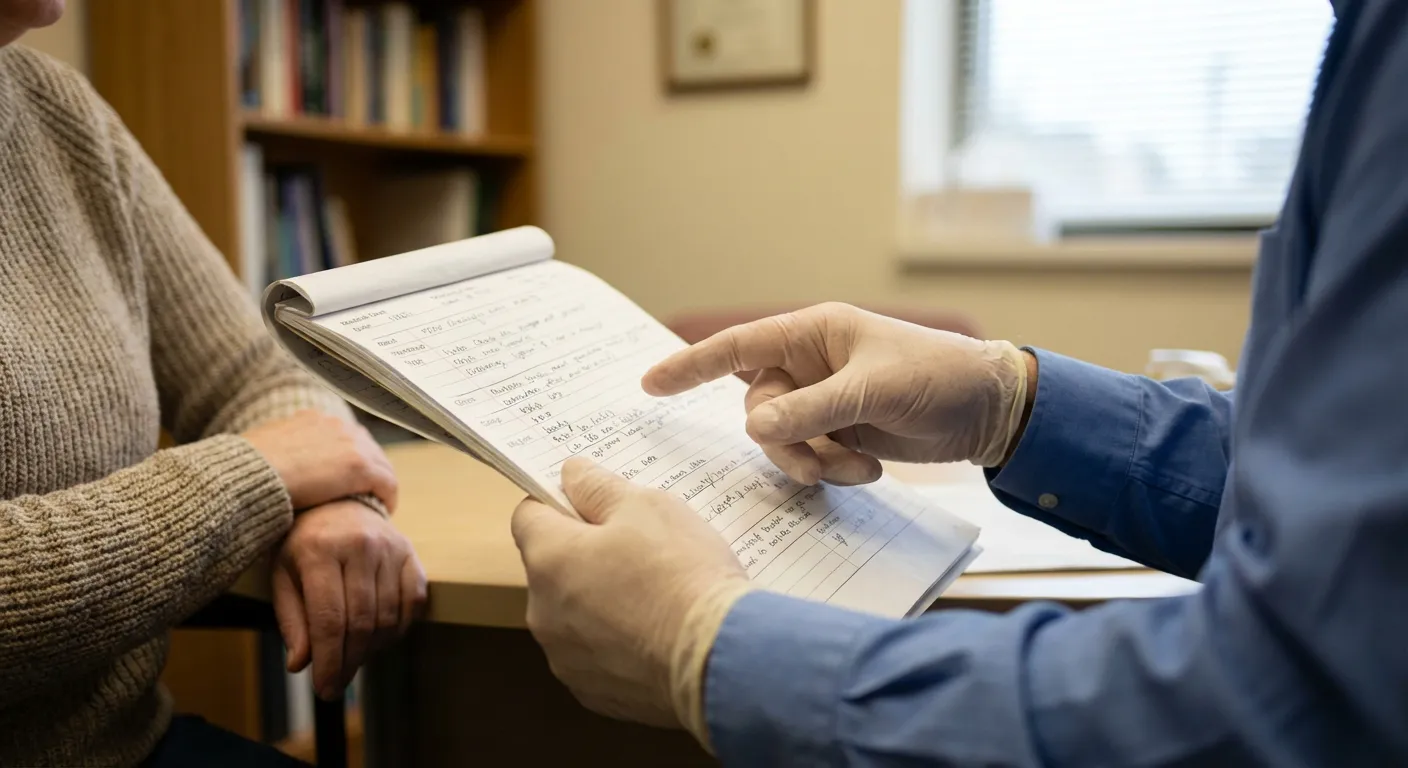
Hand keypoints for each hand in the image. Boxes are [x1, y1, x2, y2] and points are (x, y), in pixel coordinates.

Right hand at [243, 410, 397, 511]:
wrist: (250, 477)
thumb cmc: (246, 473)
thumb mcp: (261, 453)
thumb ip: (279, 455)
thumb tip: (276, 467)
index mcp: (312, 419)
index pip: (343, 439)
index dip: (349, 462)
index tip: (346, 482)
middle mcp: (337, 425)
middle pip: (367, 449)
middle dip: (369, 472)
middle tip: (368, 495)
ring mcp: (352, 443)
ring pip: (381, 466)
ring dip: (380, 486)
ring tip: (376, 505)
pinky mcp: (362, 465)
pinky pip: (388, 483)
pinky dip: (388, 498)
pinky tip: (384, 512)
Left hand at [272, 499, 426, 698]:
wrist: (338, 500)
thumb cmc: (304, 543)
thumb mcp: (284, 575)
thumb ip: (293, 619)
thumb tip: (300, 663)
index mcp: (319, 550)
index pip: (328, 619)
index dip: (328, 660)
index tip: (324, 688)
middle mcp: (359, 544)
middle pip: (361, 622)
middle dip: (349, 662)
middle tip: (337, 684)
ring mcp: (390, 547)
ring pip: (388, 617)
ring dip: (372, 649)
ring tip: (354, 659)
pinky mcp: (410, 552)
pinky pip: (413, 602)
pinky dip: (399, 628)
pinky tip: (380, 638)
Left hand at [511, 459, 750, 738]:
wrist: (719, 660)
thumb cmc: (682, 574)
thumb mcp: (647, 507)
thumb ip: (598, 487)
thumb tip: (571, 473)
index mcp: (549, 559)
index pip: (528, 516)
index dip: (560, 504)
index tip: (595, 505)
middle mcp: (542, 613)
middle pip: (551, 568)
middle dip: (584, 555)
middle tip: (638, 550)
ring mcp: (564, 658)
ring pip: (572, 615)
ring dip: (598, 602)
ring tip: (653, 597)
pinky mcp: (591, 693)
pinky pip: (595, 655)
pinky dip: (616, 644)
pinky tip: (655, 636)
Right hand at [642, 303, 1032, 482]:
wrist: (989, 413)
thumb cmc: (938, 377)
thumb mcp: (873, 391)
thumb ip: (810, 411)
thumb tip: (753, 428)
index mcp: (814, 334)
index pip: (738, 348)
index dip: (690, 365)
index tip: (649, 384)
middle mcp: (811, 366)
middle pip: (758, 409)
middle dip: (784, 442)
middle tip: (818, 464)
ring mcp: (824, 401)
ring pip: (782, 440)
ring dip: (813, 461)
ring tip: (855, 466)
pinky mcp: (840, 432)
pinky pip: (811, 457)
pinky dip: (834, 469)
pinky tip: (871, 468)